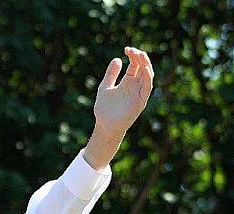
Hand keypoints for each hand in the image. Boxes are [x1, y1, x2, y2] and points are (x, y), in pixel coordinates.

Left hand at [83, 46, 154, 169]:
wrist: (104, 125)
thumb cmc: (105, 109)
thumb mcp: (105, 87)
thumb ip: (111, 74)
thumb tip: (117, 59)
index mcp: (128, 82)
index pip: (135, 65)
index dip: (133, 56)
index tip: (127, 49)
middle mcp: (136, 86)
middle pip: (143, 68)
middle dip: (140, 58)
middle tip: (133, 50)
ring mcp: (139, 93)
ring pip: (148, 76)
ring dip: (146, 65)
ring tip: (141, 55)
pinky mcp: (141, 102)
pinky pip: (147, 88)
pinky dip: (147, 79)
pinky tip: (144, 70)